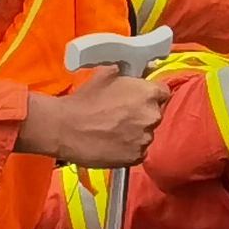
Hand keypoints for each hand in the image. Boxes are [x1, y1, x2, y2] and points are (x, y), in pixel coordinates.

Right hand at [21, 70, 165, 168]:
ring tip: (114, 131)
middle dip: (142, 114)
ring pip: (146, 134)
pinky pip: (139, 152)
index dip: (151, 95)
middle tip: (122, 115)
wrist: (65, 128)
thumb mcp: (106, 73)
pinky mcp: (136, 157)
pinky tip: (113, 144)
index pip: (164, 93)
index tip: (140, 98)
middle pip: (155, 114)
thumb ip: (125, 71)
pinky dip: (129, 149)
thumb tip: (130, 71)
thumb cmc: (84, 99)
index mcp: (148, 93)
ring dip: (136, 132)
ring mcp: (145, 138)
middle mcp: (152, 116)